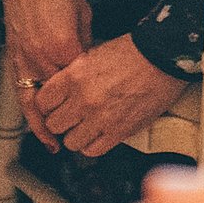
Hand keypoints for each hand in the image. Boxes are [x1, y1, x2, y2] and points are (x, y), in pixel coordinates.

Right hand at [5, 0, 92, 146]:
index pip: (80, 85)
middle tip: (80, 138)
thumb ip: (86, 44)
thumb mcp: (84, 14)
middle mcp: (41, 58)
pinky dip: (28, 108)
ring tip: (52, 143)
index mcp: (63, 48)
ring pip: (33, 103)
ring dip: (43, 125)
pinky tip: (34, 118)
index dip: (91, 97)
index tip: (102, 108)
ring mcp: (24, 58)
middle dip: (68, 120)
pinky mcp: (13, 54)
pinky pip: (20, 89)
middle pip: (57, 100)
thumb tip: (91, 65)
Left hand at [38, 33, 189, 158]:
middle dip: (60, 120)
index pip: (42, 102)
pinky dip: (92, 144)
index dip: (47, 104)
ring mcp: (100, 118)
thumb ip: (73, 74)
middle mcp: (83, 99)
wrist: (161, 58)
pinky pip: (92, 150)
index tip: (53, 105)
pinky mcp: (119, 132)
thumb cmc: (131, 52)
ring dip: (76, 135)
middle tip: (69, 115)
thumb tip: (61, 90)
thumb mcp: (93, 54)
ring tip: (85, 126)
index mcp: (74, 76)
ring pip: (70, 142)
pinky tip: (97, 134)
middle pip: (53, 124)